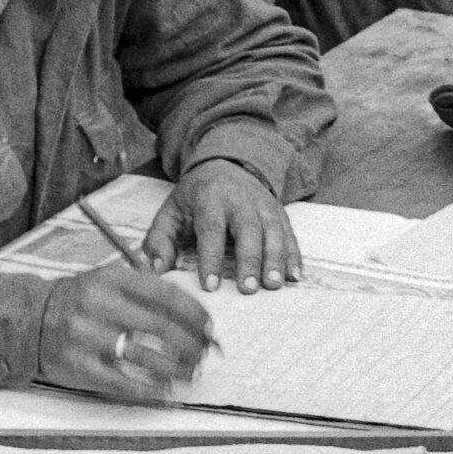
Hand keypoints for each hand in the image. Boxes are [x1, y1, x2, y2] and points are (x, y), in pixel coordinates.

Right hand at [38, 260, 212, 395]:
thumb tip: (193, 314)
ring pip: (143, 356)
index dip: (194, 314)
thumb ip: (145, 290)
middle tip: (205, 354)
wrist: (30, 318)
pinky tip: (165, 390)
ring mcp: (86, 336)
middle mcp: (98, 304)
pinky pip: (120, 382)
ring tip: (191, 373)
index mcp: (111, 279)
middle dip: (191, 343)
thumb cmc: (79, 301)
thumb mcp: (108, 281)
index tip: (209, 327)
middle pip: (159, 326)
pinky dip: (147, 389)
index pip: (165, 294)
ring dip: (175, 368)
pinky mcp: (77, 365)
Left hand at [143, 161, 302, 292]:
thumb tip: (158, 271)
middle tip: (247, 289)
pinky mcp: (279, 211)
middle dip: (249, 260)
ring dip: (275, 259)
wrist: (226, 164)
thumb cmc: (195, 197)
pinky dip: (293, 255)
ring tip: (273, 286)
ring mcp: (263, 204)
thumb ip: (159, 240)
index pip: (211, 229)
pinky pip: (289, 233)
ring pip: (273, 231)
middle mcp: (240, 199)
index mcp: (210, 198)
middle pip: (248, 230)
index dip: (211, 258)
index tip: (211, 285)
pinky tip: (294, 276)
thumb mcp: (170, 211)